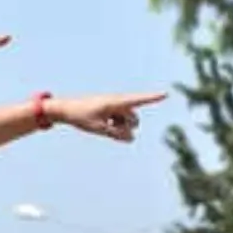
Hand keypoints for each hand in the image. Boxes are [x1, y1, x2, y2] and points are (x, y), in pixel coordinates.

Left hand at [46, 92, 166, 141]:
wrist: (66, 109)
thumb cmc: (81, 117)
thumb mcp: (99, 129)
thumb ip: (116, 135)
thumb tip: (132, 138)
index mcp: (115, 102)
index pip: (138, 100)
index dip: (152, 98)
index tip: (166, 94)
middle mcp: (118, 102)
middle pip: (134, 120)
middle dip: (126, 128)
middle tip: (107, 127)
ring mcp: (115, 107)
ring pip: (128, 123)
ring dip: (120, 128)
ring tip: (102, 125)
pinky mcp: (112, 111)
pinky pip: (121, 123)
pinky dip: (114, 127)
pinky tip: (101, 124)